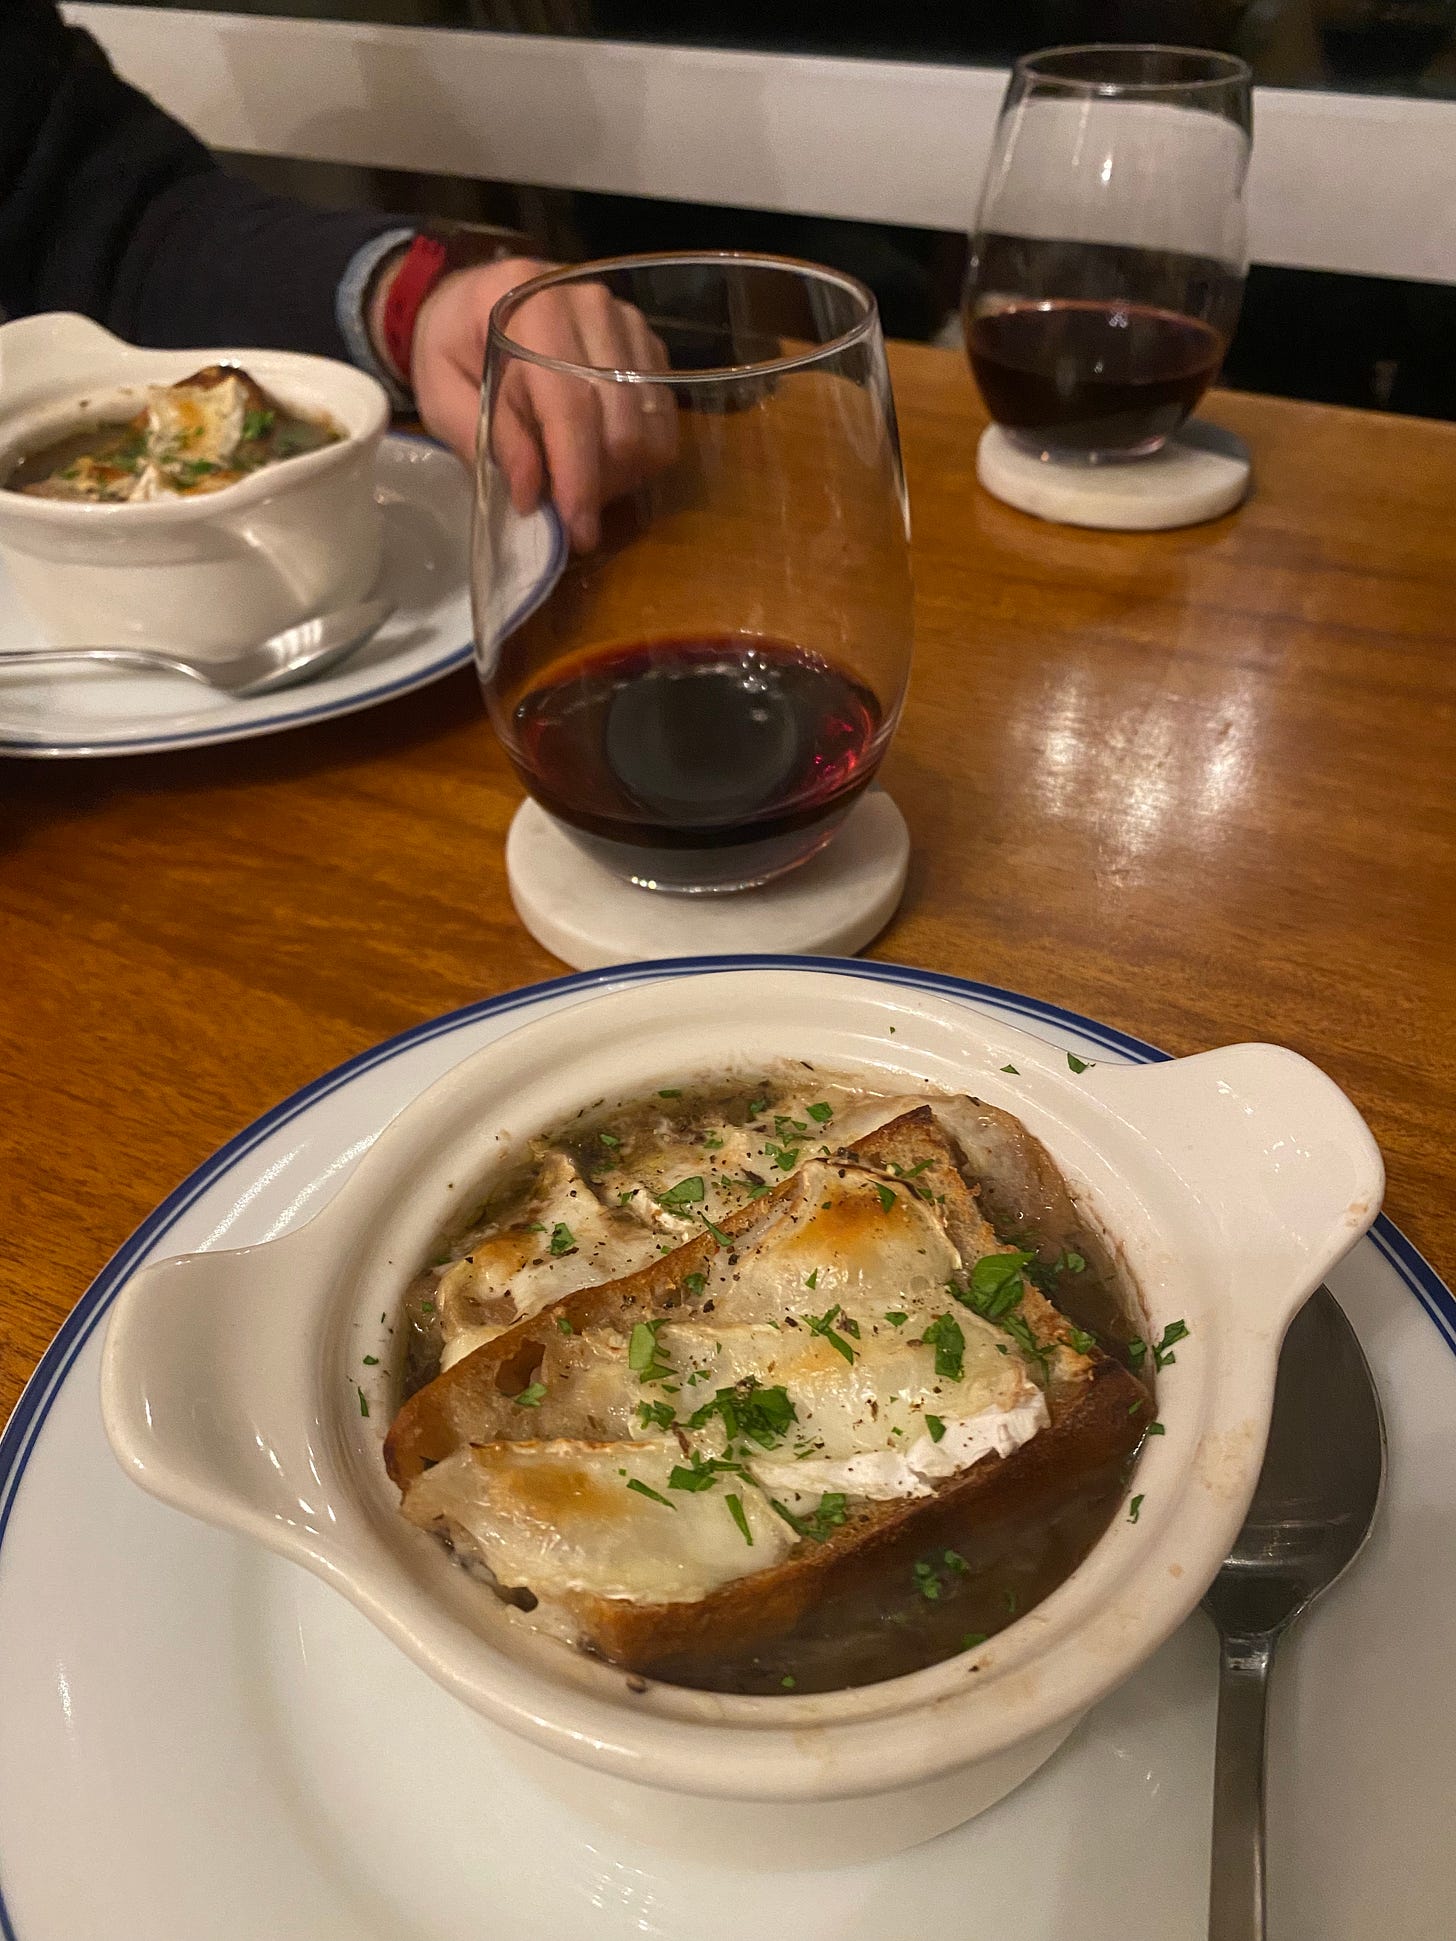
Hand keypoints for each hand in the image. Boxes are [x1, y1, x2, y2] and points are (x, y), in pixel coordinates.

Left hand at [404, 256, 676, 549]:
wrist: (473, 302)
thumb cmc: (453, 349)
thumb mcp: (442, 394)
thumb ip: (486, 438)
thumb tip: (532, 495)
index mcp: (531, 311)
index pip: (571, 406)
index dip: (577, 476)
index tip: (577, 529)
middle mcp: (590, 306)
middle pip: (622, 424)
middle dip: (600, 485)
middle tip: (567, 510)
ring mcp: (627, 323)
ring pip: (650, 428)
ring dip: (622, 475)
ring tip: (581, 482)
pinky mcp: (647, 344)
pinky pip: (664, 419)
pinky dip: (638, 455)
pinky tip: (601, 457)